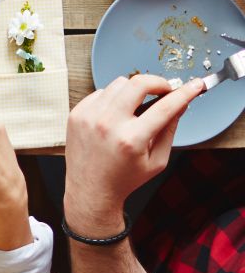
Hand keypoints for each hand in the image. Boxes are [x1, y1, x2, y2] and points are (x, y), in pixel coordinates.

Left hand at [64, 75, 203, 235]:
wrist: (90, 190)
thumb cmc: (125, 178)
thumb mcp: (156, 161)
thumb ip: (169, 130)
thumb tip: (180, 104)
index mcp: (131, 140)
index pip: (165, 107)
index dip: (184, 93)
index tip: (195, 85)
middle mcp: (109, 124)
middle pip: (138, 83)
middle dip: (157, 82)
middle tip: (164, 90)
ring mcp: (90, 116)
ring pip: (119, 83)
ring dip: (133, 91)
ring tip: (136, 108)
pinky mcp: (78, 112)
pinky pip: (101, 92)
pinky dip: (113, 99)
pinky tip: (115, 116)